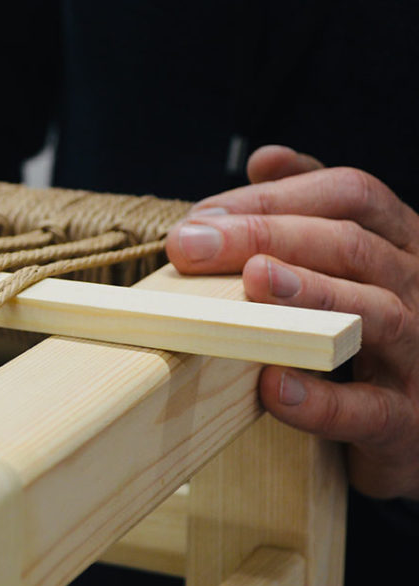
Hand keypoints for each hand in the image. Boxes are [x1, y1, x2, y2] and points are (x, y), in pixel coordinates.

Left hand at [166, 145, 418, 499]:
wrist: (416, 426)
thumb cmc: (373, 336)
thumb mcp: (351, 264)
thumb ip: (309, 210)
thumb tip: (264, 159)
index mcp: (402, 244)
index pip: (350, 194)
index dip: (274, 197)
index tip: (203, 215)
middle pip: (352, 244)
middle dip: (265, 236)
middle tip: (191, 245)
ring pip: (375, 313)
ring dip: (309, 293)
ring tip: (252, 281)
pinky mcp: (406, 423)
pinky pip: (369, 411)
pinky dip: (320, 401)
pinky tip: (272, 385)